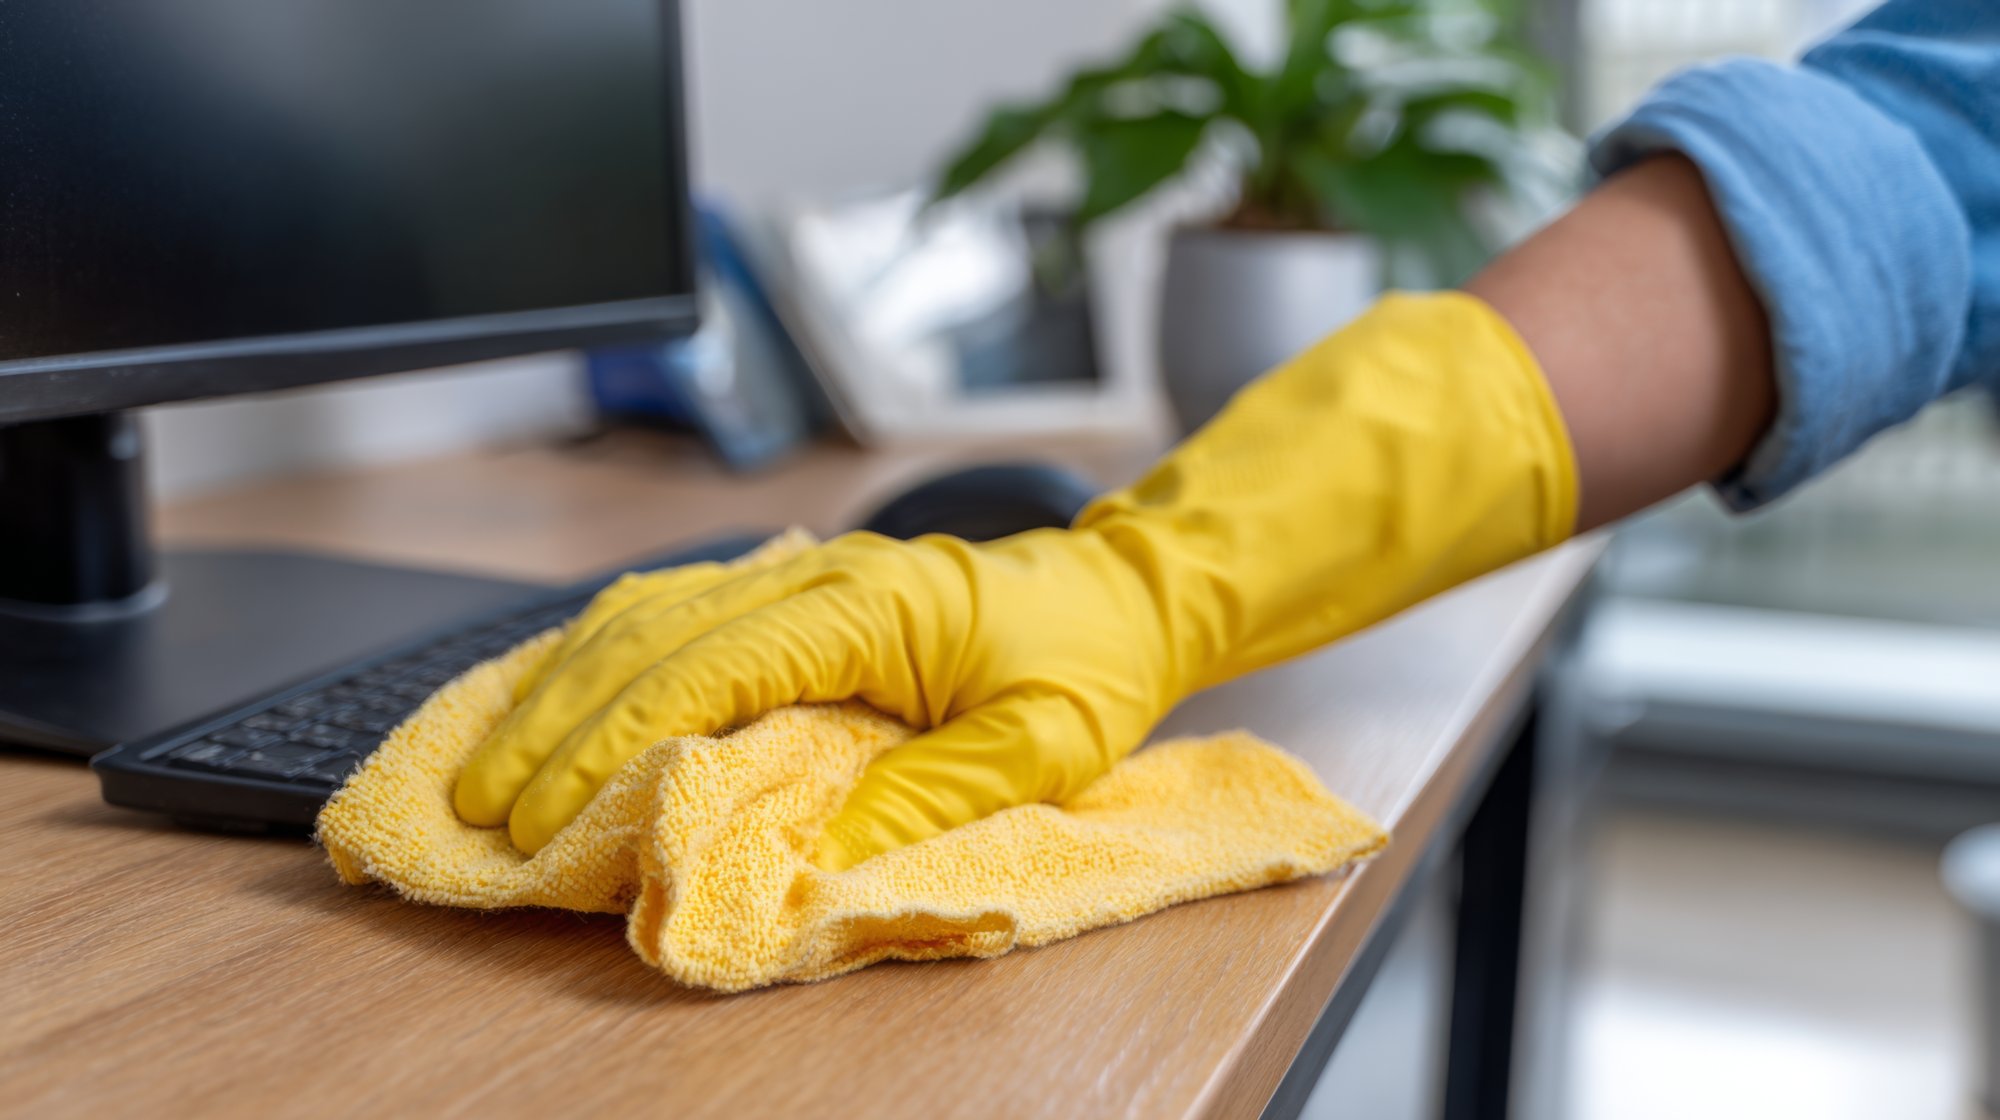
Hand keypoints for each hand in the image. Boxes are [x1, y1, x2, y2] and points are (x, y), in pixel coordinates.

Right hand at [454, 292, 1578, 866]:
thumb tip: (819, 855)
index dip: (607, 739)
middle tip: (479, 804)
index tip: (538, 807)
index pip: (704, 669)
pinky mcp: (800, 589)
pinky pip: (679, 611)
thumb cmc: (1086, 664)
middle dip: (554, 722)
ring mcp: (803, 573)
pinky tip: (563, 693)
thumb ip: (931, 793)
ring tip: (491, 757)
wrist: (1121, 592)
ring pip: (647, 614)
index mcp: (868, 608)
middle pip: (649, 638)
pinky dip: (606, 655)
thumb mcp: (1039, 746)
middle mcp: (819, 576)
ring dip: (561, 685)